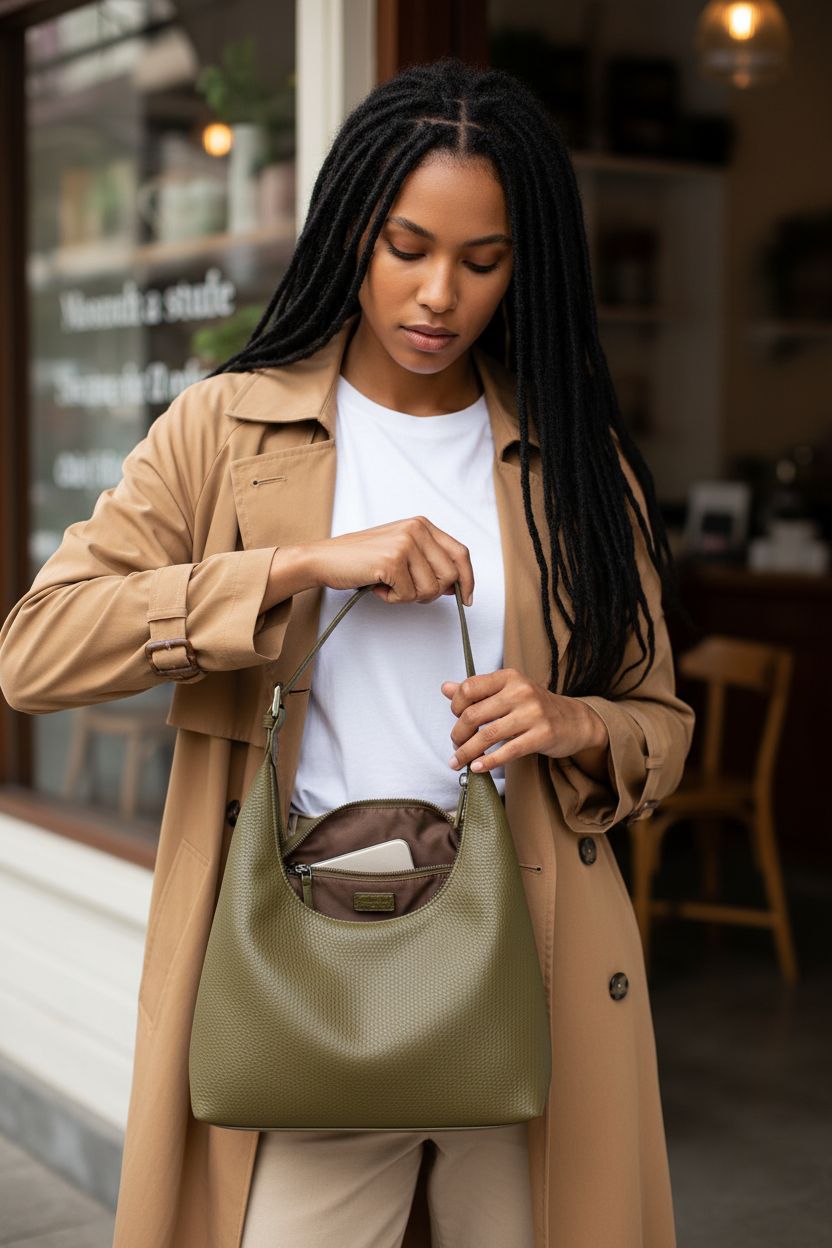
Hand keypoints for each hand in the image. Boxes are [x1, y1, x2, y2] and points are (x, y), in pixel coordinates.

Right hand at [305, 516, 474, 605]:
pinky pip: (408, 596)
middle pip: (450, 575)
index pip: (460, 553)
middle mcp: (417, 530)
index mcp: (422, 525)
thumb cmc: (361, 559)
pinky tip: (378, 586)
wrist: (324, 559)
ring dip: (409, 597)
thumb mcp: (401, 552)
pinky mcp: (392, 561)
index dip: (467, 579)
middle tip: (406, 590)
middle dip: (432, 593)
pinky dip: (392, 599)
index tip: (466, 599)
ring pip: (431, 590)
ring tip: (388, 585)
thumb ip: (429, 562)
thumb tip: (457, 587)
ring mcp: (405, 544)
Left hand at [440, 669, 609, 777]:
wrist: (574, 720)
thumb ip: (477, 690)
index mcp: (508, 677)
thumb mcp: (507, 691)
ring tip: (458, 761)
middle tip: (455, 745)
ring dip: (467, 752)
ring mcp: (533, 714)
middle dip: (458, 734)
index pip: (469, 688)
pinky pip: (507, 751)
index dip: (455, 706)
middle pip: (473, 714)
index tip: (457, 718)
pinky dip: (487, 762)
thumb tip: (445, 687)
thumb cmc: (534, 706)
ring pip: (487, 735)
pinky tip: (477, 767)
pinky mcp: (542, 735)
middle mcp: (520, 692)